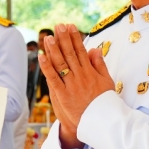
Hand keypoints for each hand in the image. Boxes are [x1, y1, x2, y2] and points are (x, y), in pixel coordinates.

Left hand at [38, 24, 114, 147]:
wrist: (100, 122)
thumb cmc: (103, 103)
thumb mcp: (106, 81)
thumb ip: (99, 64)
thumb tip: (94, 48)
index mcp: (90, 72)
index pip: (81, 51)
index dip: (75, 38)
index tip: (70, 26)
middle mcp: (80, 76)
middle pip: (70, 54)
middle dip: (64, 38)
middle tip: (59, 26)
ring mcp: (71, 85)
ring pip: (61, 63)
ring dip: (54, 49)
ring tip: (48, 37)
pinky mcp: (63, 95)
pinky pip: (53, 78)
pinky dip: (47, 67)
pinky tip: (42, 56)